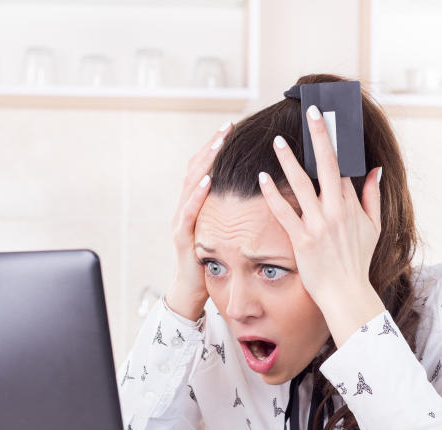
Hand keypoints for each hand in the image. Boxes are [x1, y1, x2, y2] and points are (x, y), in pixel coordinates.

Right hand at [165, 121, 232, 319]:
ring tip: (218, 145)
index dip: (216, 146)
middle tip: (226, 127)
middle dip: (211, 146)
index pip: (206, 167)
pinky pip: (188, 212)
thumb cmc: (213, 260)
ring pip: (190, 184)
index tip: (231, 127)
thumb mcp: (226, 231)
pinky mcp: (182, 237)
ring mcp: (181, 220)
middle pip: (196, 168)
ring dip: (205, 163)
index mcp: (198, 203)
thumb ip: (234, 211)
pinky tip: (208, 182)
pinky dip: (197, 196)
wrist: (192, 290)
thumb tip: (261, 191)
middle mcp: (186, 206)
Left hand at [257, 105, 384, 342]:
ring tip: (277, 140)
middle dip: (319, 136)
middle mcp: (336, 211)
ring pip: (301, 184)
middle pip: (327, 165)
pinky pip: (284, 212)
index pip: (344, 165)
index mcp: (352, 206)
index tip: (329, 120)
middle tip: (311, 112)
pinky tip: (262, 177)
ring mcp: (318, 224)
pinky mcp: (301, 240)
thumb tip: (376, 170)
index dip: (337, 141)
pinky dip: (272, 194)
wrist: (346, 292)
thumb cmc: (357, 261)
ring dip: (288, 159)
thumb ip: (373, 196)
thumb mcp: (374, 227)